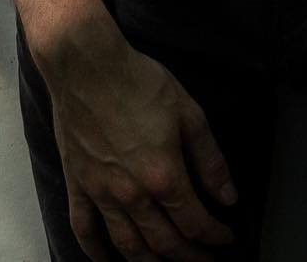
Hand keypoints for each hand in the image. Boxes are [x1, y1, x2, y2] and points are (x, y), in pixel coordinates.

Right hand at [47, 28, 239, 260]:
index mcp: (163, 175)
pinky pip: (84, 229)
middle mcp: (132, 194)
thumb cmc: (138, 81)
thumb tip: (228, 196)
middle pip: (165, 243)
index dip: (214, 236)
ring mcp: (101, 192)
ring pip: (128, 246)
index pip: (195, 222)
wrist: (86, 65)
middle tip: (204, 259)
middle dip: (189, 256)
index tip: (226, 238)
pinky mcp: (77, 184)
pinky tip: (108, 260)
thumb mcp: (188, 111)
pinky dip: (95, 252)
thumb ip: (210, 159)